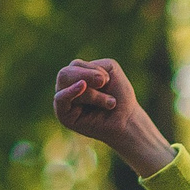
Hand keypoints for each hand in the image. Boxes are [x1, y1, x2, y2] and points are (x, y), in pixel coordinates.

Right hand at [53, 58, 175, 175]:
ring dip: (92, 91)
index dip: (92, 69)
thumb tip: (79, 83)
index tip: (108, 79)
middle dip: (90, 77)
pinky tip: (82, 88)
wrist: (130, 124)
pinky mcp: (65, 116)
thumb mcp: (111, 74)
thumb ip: (93, 68)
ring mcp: (65, 103)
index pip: (75, 65)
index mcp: (79, 79)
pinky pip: (59, 99)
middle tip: (106, 85)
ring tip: (109, 104)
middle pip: (67, 72)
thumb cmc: (123, 100)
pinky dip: (71, 92)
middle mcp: (69, 91)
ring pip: (67, 83)